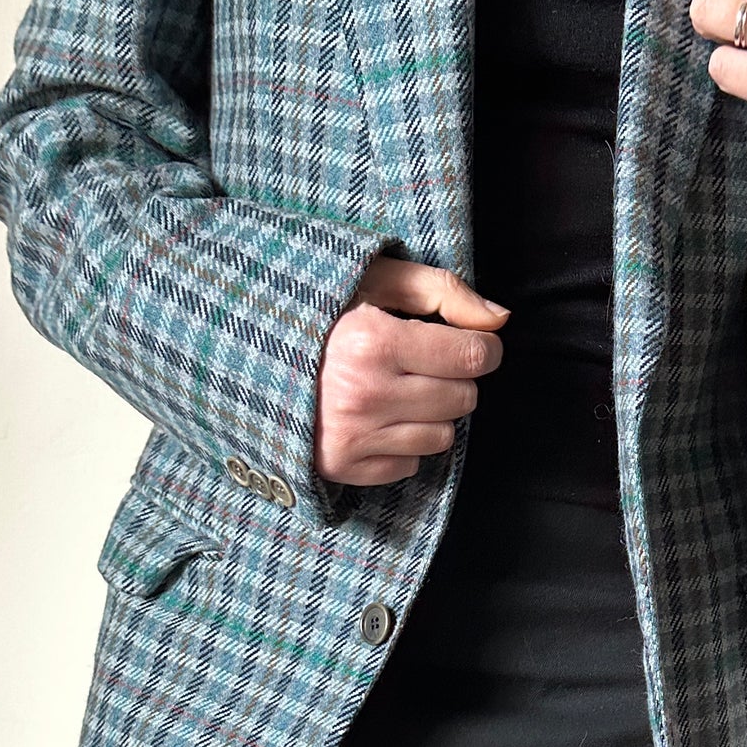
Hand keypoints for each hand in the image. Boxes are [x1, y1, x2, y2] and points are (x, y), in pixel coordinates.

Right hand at [314, 256, 506, 485]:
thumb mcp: (377, 280)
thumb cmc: (322, 312)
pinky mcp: (343, 465)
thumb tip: (498, 319)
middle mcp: (365, 393)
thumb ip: (443, 291)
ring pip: (443, 437)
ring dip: (432, 414)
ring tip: (398, 390)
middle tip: (420, 364)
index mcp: (374, 341)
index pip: (472, 356)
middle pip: (463, 398)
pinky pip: (410, 464)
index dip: (484, 348)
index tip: (474, 343)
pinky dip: (402, 444)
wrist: (248, 353)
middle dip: (453, 379)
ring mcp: (353, 435)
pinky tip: (377, 419)